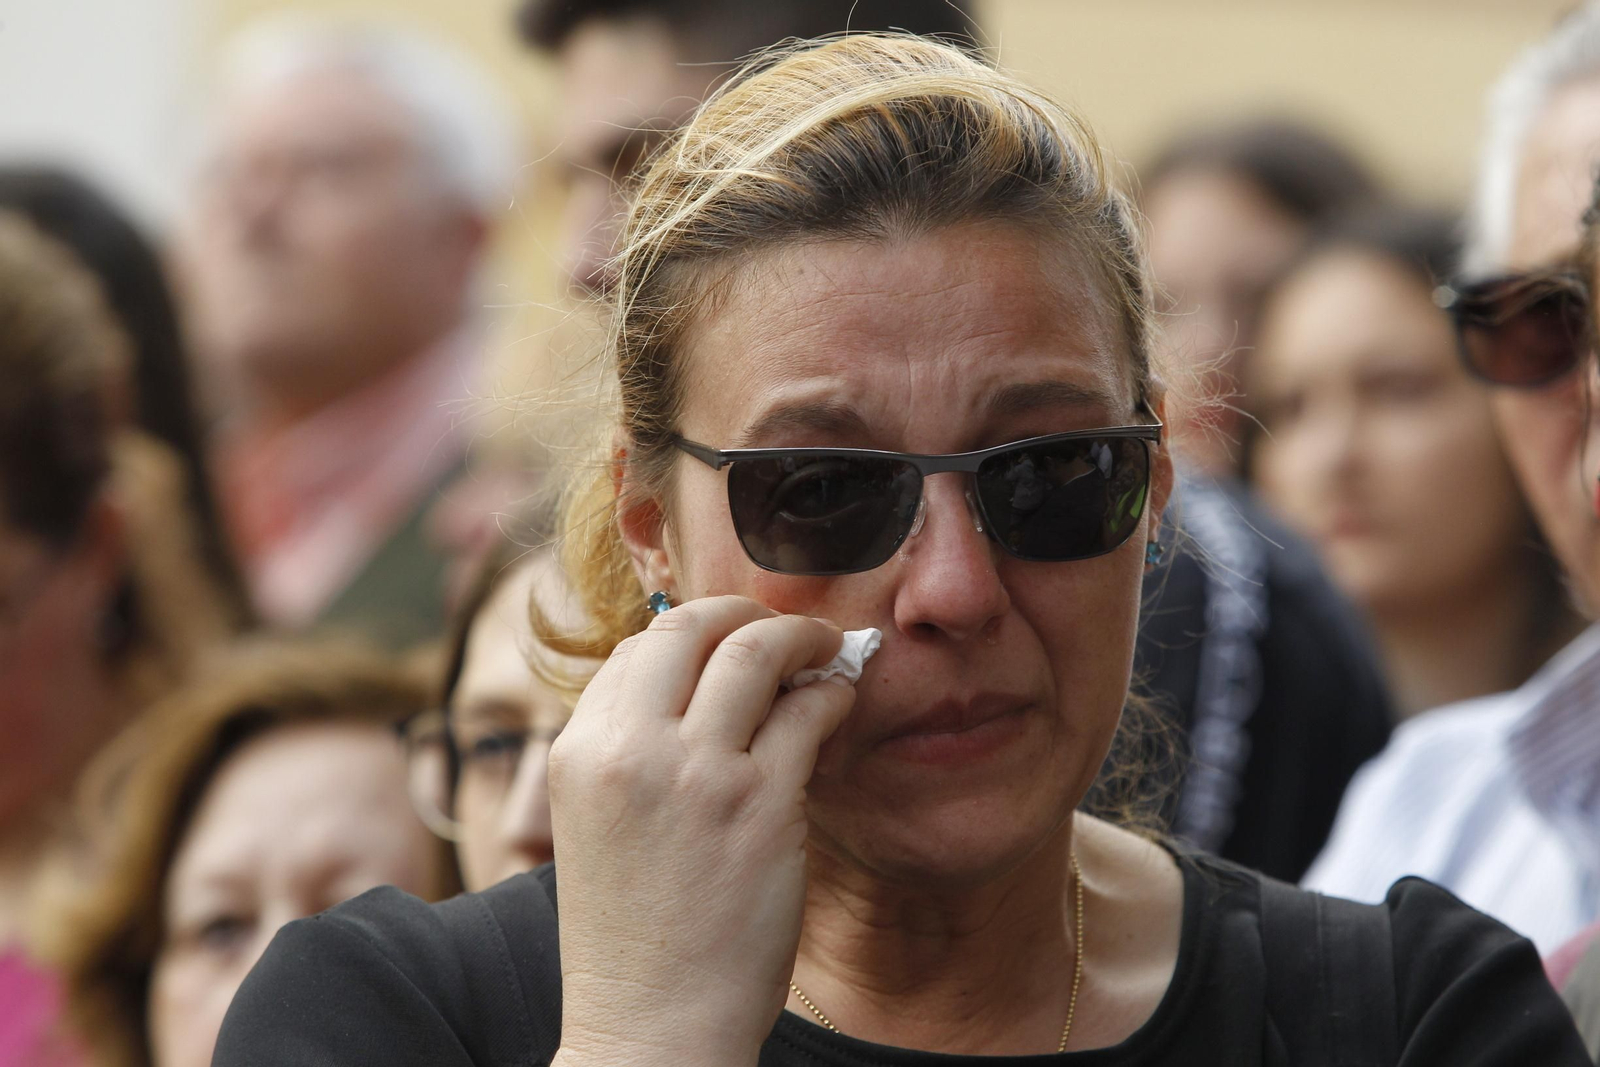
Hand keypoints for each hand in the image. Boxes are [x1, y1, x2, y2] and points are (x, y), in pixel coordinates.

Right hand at [548, 596, 854, 1066]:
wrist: (651, 1029)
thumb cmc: (632, 936)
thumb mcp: (598, 825)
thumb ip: (631, 750)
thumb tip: (697, 686)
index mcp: (578, 751)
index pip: (637, 648)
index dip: (693, 636)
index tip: (731, 647)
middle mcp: (628, 749)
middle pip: (692, 625)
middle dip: (747, 611)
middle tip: (785, 629)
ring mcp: (697, 774)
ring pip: (756, 650)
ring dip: (801, 637)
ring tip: (825, 651)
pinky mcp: (761, 805)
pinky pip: (809, 713)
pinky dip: (833, 693)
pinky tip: (841, 703)